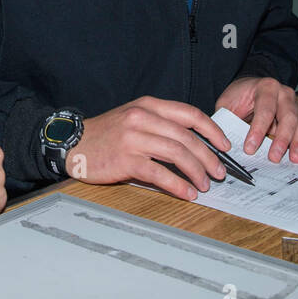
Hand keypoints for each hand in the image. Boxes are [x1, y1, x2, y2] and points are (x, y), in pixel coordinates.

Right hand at [66, 96, 231, 200]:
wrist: (73, 143)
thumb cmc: (106, 134)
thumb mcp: (134, 118)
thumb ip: (160, 125)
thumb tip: (193, 144)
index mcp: (148, 106)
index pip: (189, 114)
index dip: (212, 130)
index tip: (224, 145)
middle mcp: (143, 118)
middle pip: (187, 137)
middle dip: (209, 157)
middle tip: (219, 172)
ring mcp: (134, 138)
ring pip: (177, 154)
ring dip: (197, 172)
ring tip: (205, 185)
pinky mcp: (126, 159)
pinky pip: (159, 173)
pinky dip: (177, 184)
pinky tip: (187, 193)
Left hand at [215, 76, 297, 163]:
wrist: (252, 87)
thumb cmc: (240, 96)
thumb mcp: (227, 102)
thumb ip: (227, 119)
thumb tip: (223, 142)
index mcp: (266, 87)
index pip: (265, 109)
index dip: (258, 130)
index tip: (250, 148)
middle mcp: (284, 94)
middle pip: (288, 117)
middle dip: (282, 138)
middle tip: (274, 157)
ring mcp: (294, 105)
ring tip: (295, 160)